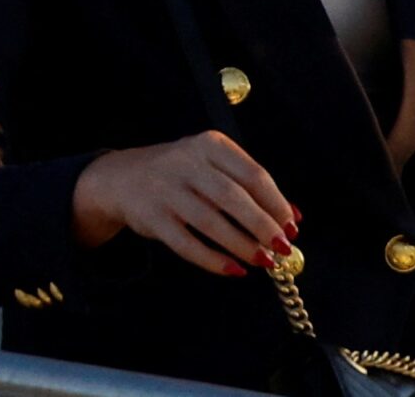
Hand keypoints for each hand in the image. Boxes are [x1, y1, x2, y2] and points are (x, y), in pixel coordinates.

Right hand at [71, 131, 298, 277]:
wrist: (122, 177)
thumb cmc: (182, 173)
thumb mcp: (212, 165)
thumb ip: (248, 186)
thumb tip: (291, 217)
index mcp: (211, 144)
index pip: (252, 174)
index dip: (276, 202)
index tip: (292, 225)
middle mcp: (188, 163)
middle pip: (233, 197)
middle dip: (263, 225)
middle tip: (282, 247)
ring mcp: (167, 190)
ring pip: (211, 222)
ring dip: (242, 245)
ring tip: (264, 260)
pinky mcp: (152, 218)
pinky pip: (187, 244)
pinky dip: (213, 260)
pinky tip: (233, 269)